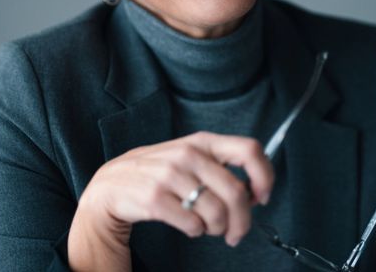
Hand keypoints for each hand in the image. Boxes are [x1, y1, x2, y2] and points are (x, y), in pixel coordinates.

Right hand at [67, 131, 274, 271]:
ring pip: (216, 212)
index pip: (249, 150)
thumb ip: (222, 168)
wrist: (111, 185)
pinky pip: (192, 224)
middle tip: (236, 233)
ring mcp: (169, 175)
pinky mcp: (154, 198)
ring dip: (218, 228)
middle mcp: (188, 155)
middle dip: (243, 220)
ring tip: (209, 228)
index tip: (263, 196)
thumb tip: (255, 193)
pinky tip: (189, 226)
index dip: (264, 176)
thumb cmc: (160, 173)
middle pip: (236, 192)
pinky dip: (196, 231)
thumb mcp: (191, 158)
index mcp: (203, 142)